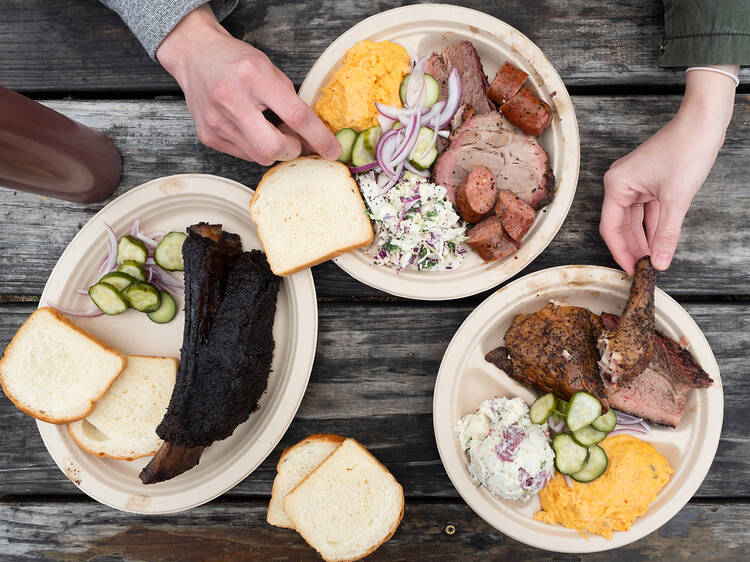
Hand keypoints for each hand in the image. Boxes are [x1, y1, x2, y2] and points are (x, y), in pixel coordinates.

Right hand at [155, 5, 339, 164]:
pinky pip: (244, 155)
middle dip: (291, 149)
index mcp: (254, 77)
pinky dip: (255, 147)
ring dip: (273, 149)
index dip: (319, 138)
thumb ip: (292, 101)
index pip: (296, 116)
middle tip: (293, 138)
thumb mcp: (269, 69)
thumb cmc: (236, 61)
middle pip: (274, 148)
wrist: (196, 56)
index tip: (332, 151)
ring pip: (259, 157)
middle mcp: (232, 100)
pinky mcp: (208, 136)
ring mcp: (217, 121)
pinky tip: (251, 129)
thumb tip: (313, 136)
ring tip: (269, 128)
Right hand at [599, 66, 736, 273]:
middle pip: (621, 225)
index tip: (631, 270)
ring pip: (635, 219)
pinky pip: (647, 210)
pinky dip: (652, 226)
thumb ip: (666, 234)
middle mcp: (621, 184)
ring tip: (652, 259)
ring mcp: (635, 183)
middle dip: (633, 247)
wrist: (704, 121)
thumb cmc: (686, 149)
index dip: (620, 252)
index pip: (611, 228)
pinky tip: (658, 242)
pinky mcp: (650, 182)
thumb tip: (659, 262)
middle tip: (643, 269)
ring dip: (643, 239)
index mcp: (617, 185)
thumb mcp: (676, 199)